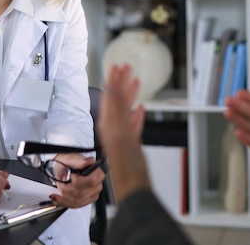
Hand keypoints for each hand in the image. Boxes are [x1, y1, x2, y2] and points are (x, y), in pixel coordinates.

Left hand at [49, 153, 104, 207]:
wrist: (62, 168)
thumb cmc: (67, 162)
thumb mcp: (70, 159)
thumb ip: (79, 161)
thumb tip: (88, 161)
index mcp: (96, 172)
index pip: (92, 181)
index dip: (79, 181)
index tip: (72, 176)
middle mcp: (97, 184)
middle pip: (82, 193)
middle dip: (67, 188)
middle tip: (62, 180)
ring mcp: (92, 194)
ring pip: (77, 201)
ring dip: (64, 194)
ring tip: (60, 185)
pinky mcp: (85, 201)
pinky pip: (74, 205)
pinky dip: (63, 201)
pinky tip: (57, 197)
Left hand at [97, 64, 150, 202]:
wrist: (133, 183)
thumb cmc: (125, 163)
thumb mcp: (121, 132)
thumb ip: (117, 112)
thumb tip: (114, 91)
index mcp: (108, 123)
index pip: (110, 96)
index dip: (113, 80)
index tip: (116, 66)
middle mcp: (113, 126)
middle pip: (117, 100)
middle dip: (121, 83)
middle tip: (126, 68)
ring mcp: (122, 134)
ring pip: (125, 110)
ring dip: (130, 95)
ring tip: (135, 81)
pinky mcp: (131, 143)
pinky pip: (133, 124)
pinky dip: (136, 115)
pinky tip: (140, 109)